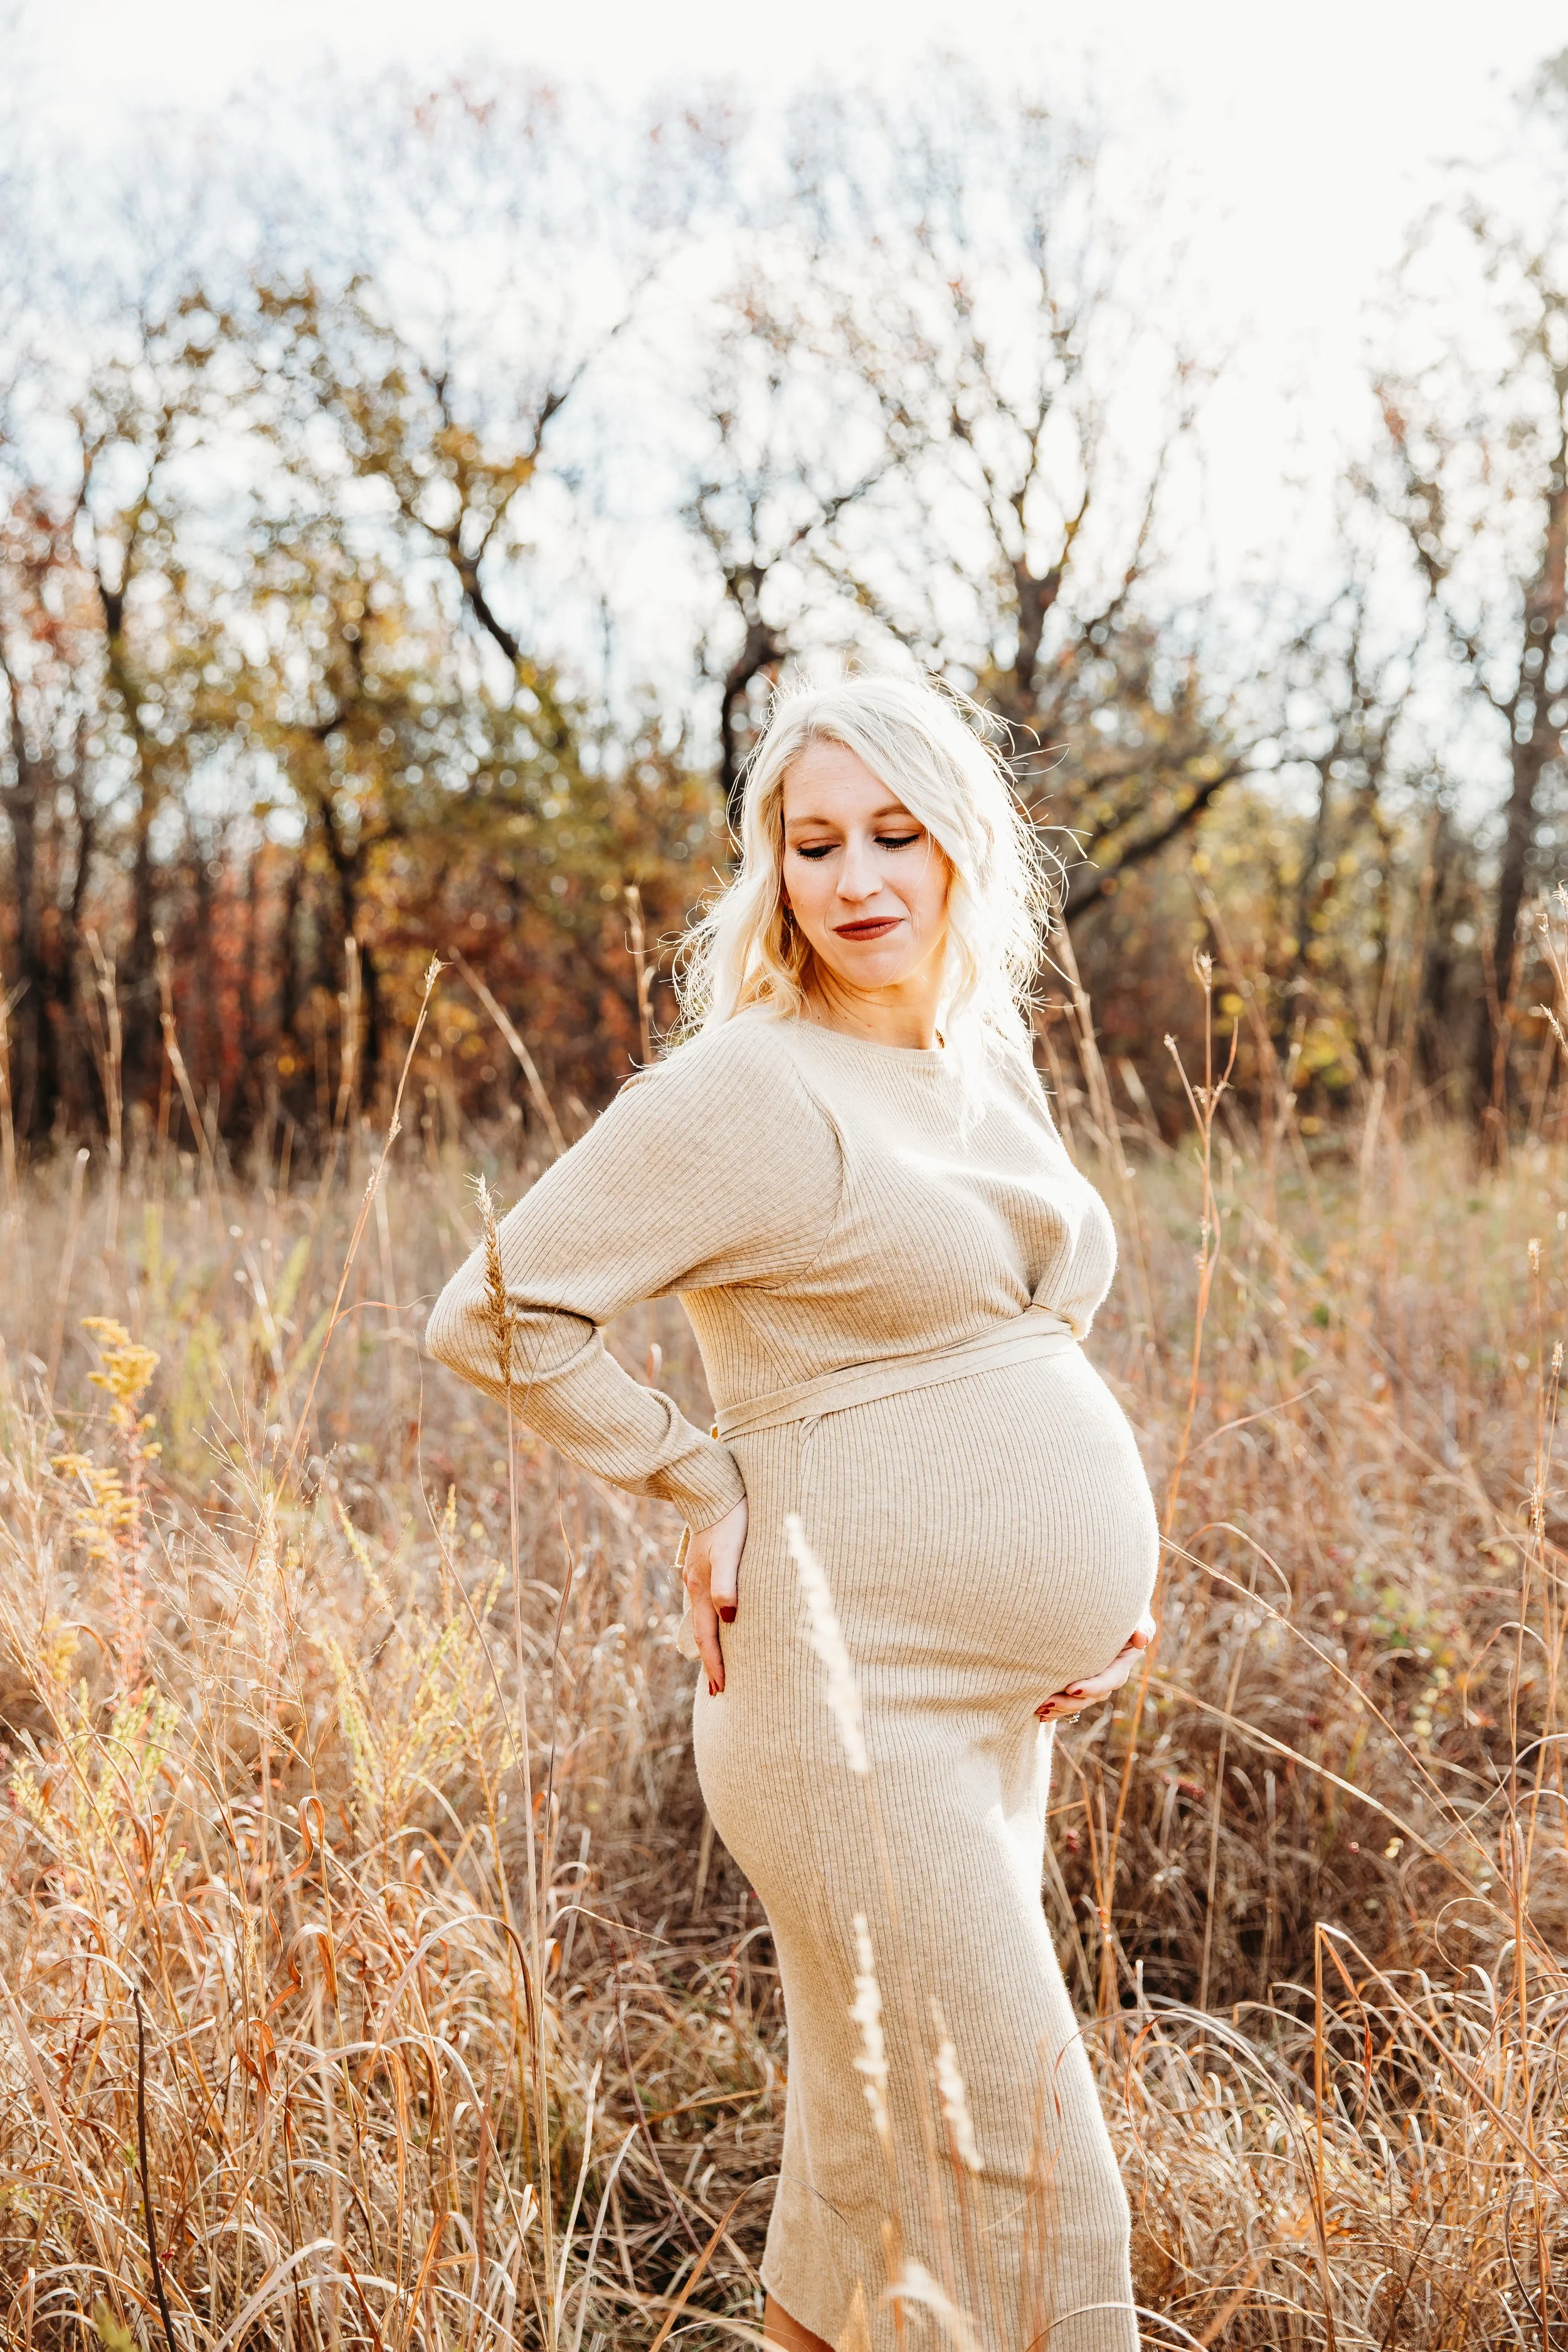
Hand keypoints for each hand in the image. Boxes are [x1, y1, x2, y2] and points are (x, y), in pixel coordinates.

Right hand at [683, 1496, 747, 1693]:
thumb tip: (729, 1618)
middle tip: (720, 1689)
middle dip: (712, 1661)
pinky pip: (710, 1602)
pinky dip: (715, 1621)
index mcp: (700, 1588)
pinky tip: (724, 1620)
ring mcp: (700, 1575)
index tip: (721, 1690)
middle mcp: (696, 1586)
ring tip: (721, 1661)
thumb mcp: (729, 1553)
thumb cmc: (728, 1519)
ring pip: (706, 1618)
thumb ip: (727, 1584)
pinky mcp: (707, 1564)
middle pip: (704, 1632)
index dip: (715, 1664)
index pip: (708, 1637)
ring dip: (713, 1642)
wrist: (711, 1488)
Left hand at [1036, 1607, 1156, 1723]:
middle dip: (1069, 1703)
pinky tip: (1037, 1711)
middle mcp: (1107, 1677)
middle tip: (1046, 1702)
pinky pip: (1068, 1699)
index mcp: (1121, 1665)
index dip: (1092, 1687)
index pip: (1109, 1681)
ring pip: (1077, 1702)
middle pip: (1090, 1697)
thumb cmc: (1123, 1611)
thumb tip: (1142, 1638)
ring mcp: (1092, 1681)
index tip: (1071, 1689)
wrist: (1108, 1611)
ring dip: (1059, 1708)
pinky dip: (1055, 1707)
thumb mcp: (1137, 1617)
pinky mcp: (1078, 1680)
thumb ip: (1142, 1627)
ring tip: (1038, 1708)